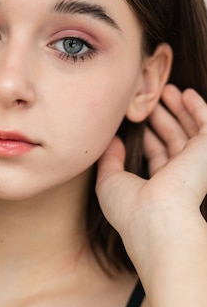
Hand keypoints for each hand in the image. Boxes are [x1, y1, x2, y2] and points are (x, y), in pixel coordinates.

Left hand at [96, 85, 206, 244]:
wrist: (156, 216)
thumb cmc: (130, 208)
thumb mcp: (110, 181)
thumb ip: (110, 159)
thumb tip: (112, 140)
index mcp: (161, 187)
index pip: (158, 158)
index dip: (149, 138)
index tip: (137, 121)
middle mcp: (181, 176)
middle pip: (174, 140)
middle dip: (164, 119)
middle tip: (151, 101)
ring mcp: (195, 162)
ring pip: (189, 130)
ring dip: (178, 109)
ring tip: (165, 90)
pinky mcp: (206, 148)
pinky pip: (205, 122)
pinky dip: (197, 107)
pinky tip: (185, 93)